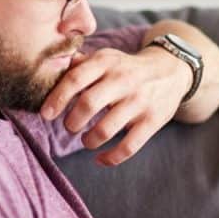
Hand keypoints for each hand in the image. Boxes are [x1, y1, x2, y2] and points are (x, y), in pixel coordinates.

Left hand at [40, 45, 191, 165]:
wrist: (172, 71)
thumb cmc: (127, 68)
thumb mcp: (107, 58)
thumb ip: (80, 65)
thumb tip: (50, 71)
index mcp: (107, 62)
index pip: (76, 79)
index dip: (57, 99)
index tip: (46, 115)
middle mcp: (123, 80)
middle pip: (88, 104)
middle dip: (72, 122)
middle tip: (70, 127)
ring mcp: (140, 101)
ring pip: (105, 129)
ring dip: (89, 141)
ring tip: (86, 140)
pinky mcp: (152, 121)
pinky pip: (128, 147)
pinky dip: (110, 158)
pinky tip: (100, 159)